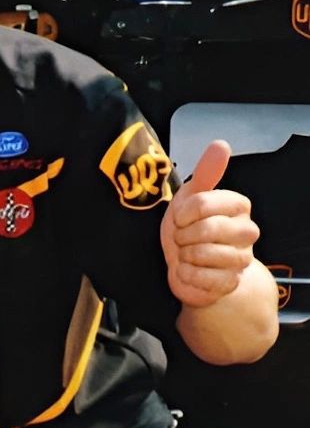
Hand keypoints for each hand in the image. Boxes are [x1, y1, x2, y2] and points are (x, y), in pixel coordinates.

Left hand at [161, 139, 259, 307]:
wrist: (188, 267)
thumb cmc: (188, 228)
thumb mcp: (190, 198)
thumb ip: (206, 173)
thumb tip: (221, 144)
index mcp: (238, 206)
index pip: (203, 203)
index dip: (182, 213)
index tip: (180, 218)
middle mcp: (247, 231)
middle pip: (205, 230)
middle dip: (183, 236)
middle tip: (182, 239)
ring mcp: (241, 258)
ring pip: (205, 254)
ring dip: (185, 256)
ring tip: (187, 255)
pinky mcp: (230, 282)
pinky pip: (202, 278)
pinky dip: (186, 275)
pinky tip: (188, 271)